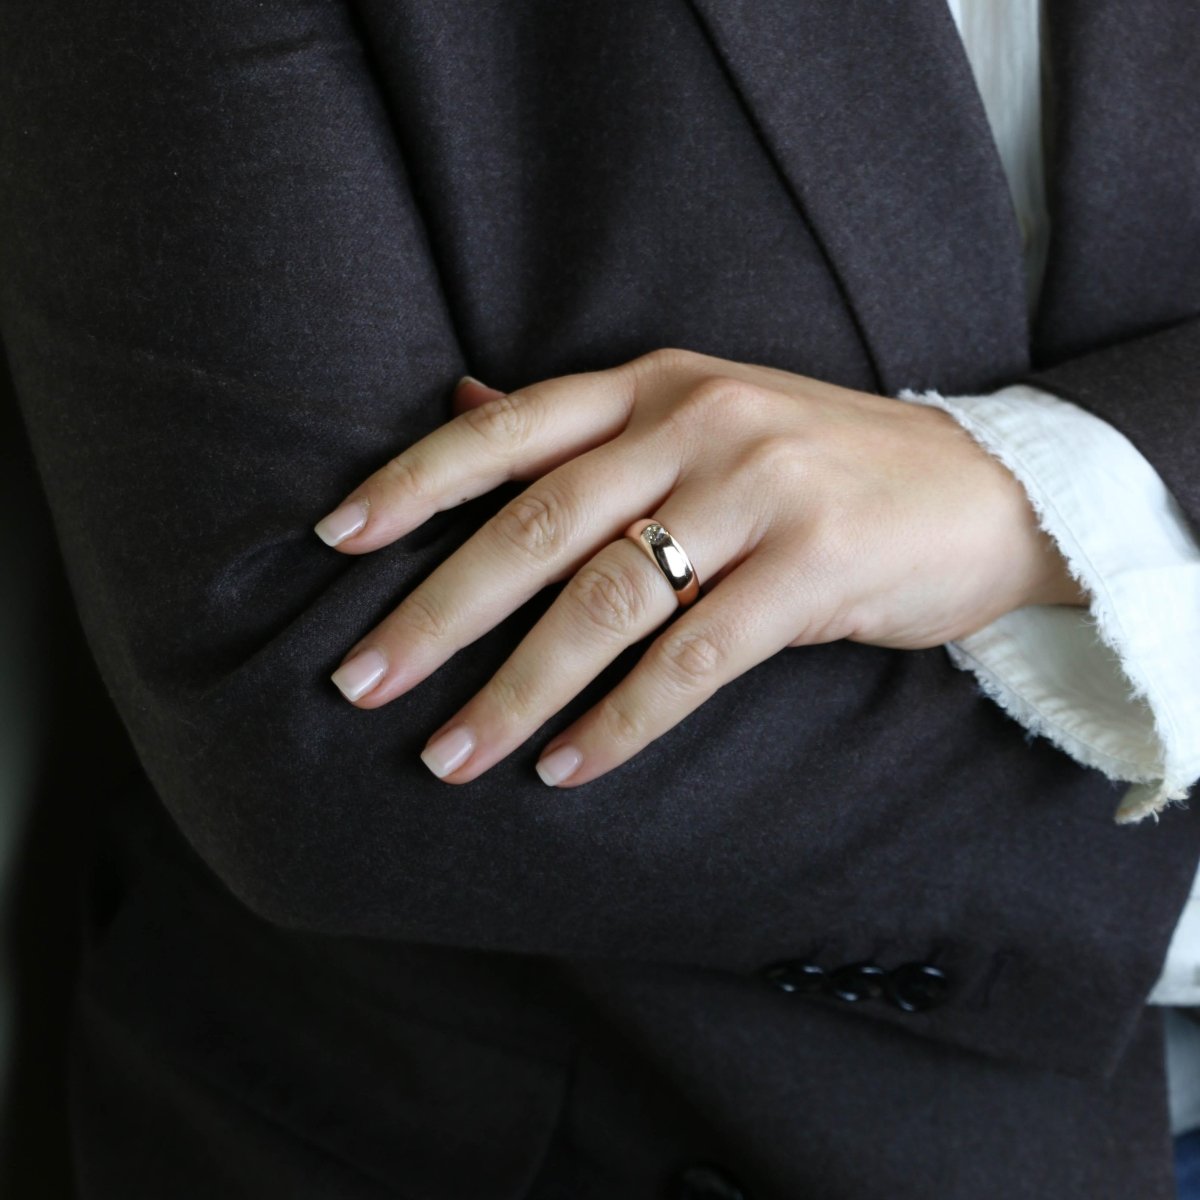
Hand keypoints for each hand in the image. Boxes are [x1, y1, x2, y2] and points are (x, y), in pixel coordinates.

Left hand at [312, 348, 1086, 787]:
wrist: (981, 489)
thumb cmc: (822, 463)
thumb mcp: (705, 416)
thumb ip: (588, 425)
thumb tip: (464, 407)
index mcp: (657, 386)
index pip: (511, 431)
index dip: (416, 484)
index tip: (336, 540)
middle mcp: (697, 424)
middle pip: (537, 525)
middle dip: (438, 611)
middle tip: (359, 679)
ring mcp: (760, 491)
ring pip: (606, 598)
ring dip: (517, 687)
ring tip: (450, 755)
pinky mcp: (814, 568)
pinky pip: (694, 656)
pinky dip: (622, 719)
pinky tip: (567, 767)